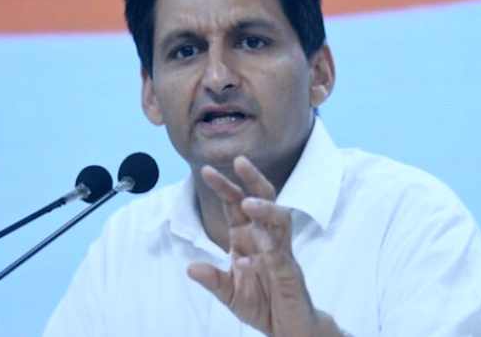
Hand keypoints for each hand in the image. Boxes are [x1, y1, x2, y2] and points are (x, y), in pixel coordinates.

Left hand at [187, 155, 338, 336]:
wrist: (288, 328)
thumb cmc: (262, 303)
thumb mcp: (229, 293)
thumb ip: (213, 280)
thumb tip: (190, 268)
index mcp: (247, 238)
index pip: (236, 205)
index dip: (224, 187)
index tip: (207, 170)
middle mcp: (265, 239)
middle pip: (262, 200)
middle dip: (251, 180)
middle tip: (240, 161)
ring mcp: (280, 253)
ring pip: (279, 220)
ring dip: (265, 209)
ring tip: (247, 203)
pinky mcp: (290, 273)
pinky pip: (280, 256)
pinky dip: (266, 253)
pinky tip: (250, 254)